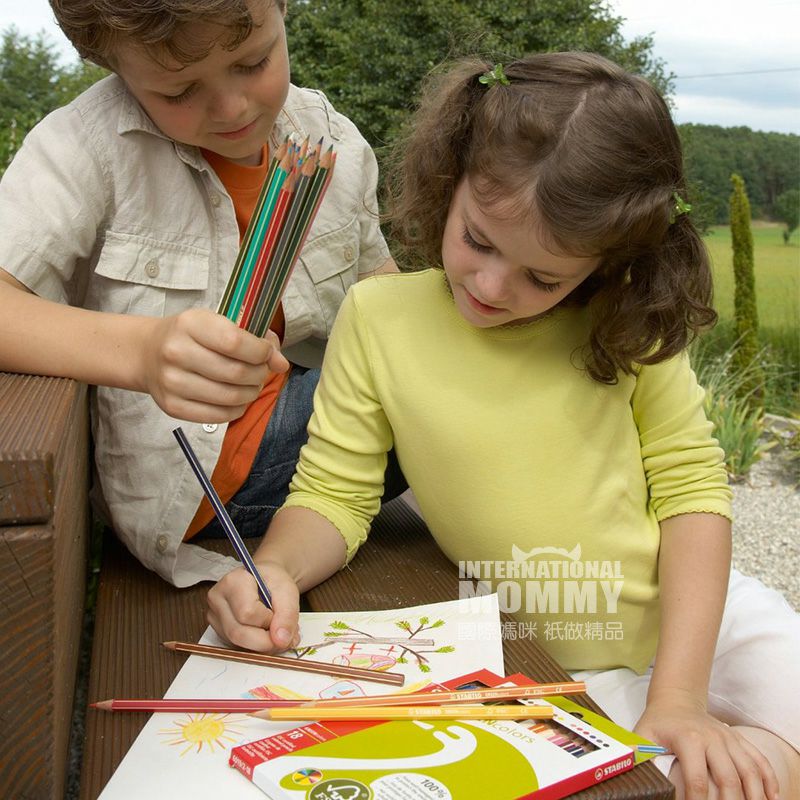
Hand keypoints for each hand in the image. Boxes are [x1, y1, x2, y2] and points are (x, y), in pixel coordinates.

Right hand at [140, 308, 288, 421]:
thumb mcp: (217, 323)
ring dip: (251, 393)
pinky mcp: (172, 406)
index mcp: (190, 324)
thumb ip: (253, 339)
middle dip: (259, 374)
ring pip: (230, 397)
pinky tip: (237, 399)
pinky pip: (218, 415)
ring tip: (251, 385)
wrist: (147, 353)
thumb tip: (281, 363)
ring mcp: (172, 382)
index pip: (235, 342)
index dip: (261, 351)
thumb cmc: (191, 336)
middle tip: (261, 371)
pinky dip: (237, 409)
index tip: (267, 353)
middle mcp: (176, 352)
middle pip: (235, 373)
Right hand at [207, 561, 300, 652]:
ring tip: (277, 632)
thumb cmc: (272, 582)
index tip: (281, 616)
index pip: (247, 613)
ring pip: (237, 644)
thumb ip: (287, 615)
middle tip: (286, 636)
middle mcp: (217, 600)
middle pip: (238, 633)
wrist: (264, 580)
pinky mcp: (218, 631)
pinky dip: (256, 646)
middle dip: (266, 641)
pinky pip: (237, 647)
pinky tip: (265, 634)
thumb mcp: (287, 590)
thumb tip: (281, 640)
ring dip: (263, 645)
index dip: (269, 621)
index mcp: (233, 582)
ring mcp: (214, 617)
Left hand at [636, 689, 778, 799]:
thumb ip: (640, 756)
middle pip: (729, 779)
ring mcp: (729, 739)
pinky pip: (759, 760)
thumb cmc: (658, 723)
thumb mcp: (643, 736)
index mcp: (689, 739)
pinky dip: (769, 779)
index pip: (697, 780)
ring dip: (754, 795)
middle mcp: (713, 738)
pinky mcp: (738, 740)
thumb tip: (635, 777)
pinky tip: (772, 797)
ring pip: (749, 770)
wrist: (676, 700)